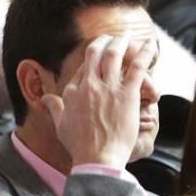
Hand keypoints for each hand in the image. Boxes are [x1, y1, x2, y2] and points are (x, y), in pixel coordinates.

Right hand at [43, 34, 155, 169]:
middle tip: (112, 38)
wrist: (97, 158)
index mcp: (72, 91)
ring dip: (122, 42)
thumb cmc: (79, 145)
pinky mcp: (127, 95)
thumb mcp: (60, 124)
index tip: (99, 55)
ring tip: (128, 36)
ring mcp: (108, 89)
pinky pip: (137, 68)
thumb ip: (54, 107)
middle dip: (104, 41)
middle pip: (96, 53)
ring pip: (114, 55)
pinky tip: (150, 45)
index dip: (92, 59)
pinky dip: (144, 54)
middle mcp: (88, 85)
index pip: (82, 67)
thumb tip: (44, 99)